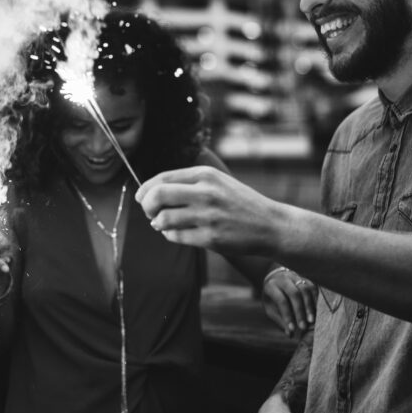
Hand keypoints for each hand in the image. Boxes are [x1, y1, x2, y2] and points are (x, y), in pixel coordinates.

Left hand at [135, 166, 289, 255]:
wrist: (270, 225)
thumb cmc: (238, 203)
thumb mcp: (217, 182)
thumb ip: (187, 183)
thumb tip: (150, 191)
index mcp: (205, 175)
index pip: (162, 178)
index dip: (145, 190)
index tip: (142, 198)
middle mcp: (206, 192)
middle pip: (157, 196)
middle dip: (147, 206)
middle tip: (150, 212)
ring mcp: (208, 216)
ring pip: (163, 219)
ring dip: (158, 223)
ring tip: (165, 224)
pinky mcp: (210, 237)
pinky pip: (175, 236)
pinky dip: (170, 235)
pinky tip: (177, 233)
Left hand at [263, 268, 316, 336]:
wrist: (275, 278)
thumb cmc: (272, 297)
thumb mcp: (270, 308)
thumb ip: (279, 319)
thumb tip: (290, 334)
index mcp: (271, 286)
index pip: (281, 300)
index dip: (287, 315)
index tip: (292, 329)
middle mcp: (284, 279)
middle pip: (295, 294)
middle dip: (300, 311)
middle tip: (304, 327)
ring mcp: (296, 277)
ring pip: (306, 289)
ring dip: (310, 306)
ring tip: (312, 320)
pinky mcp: (305, 278)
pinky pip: (314, 287)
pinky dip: (316, 299)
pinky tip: (318, 310)